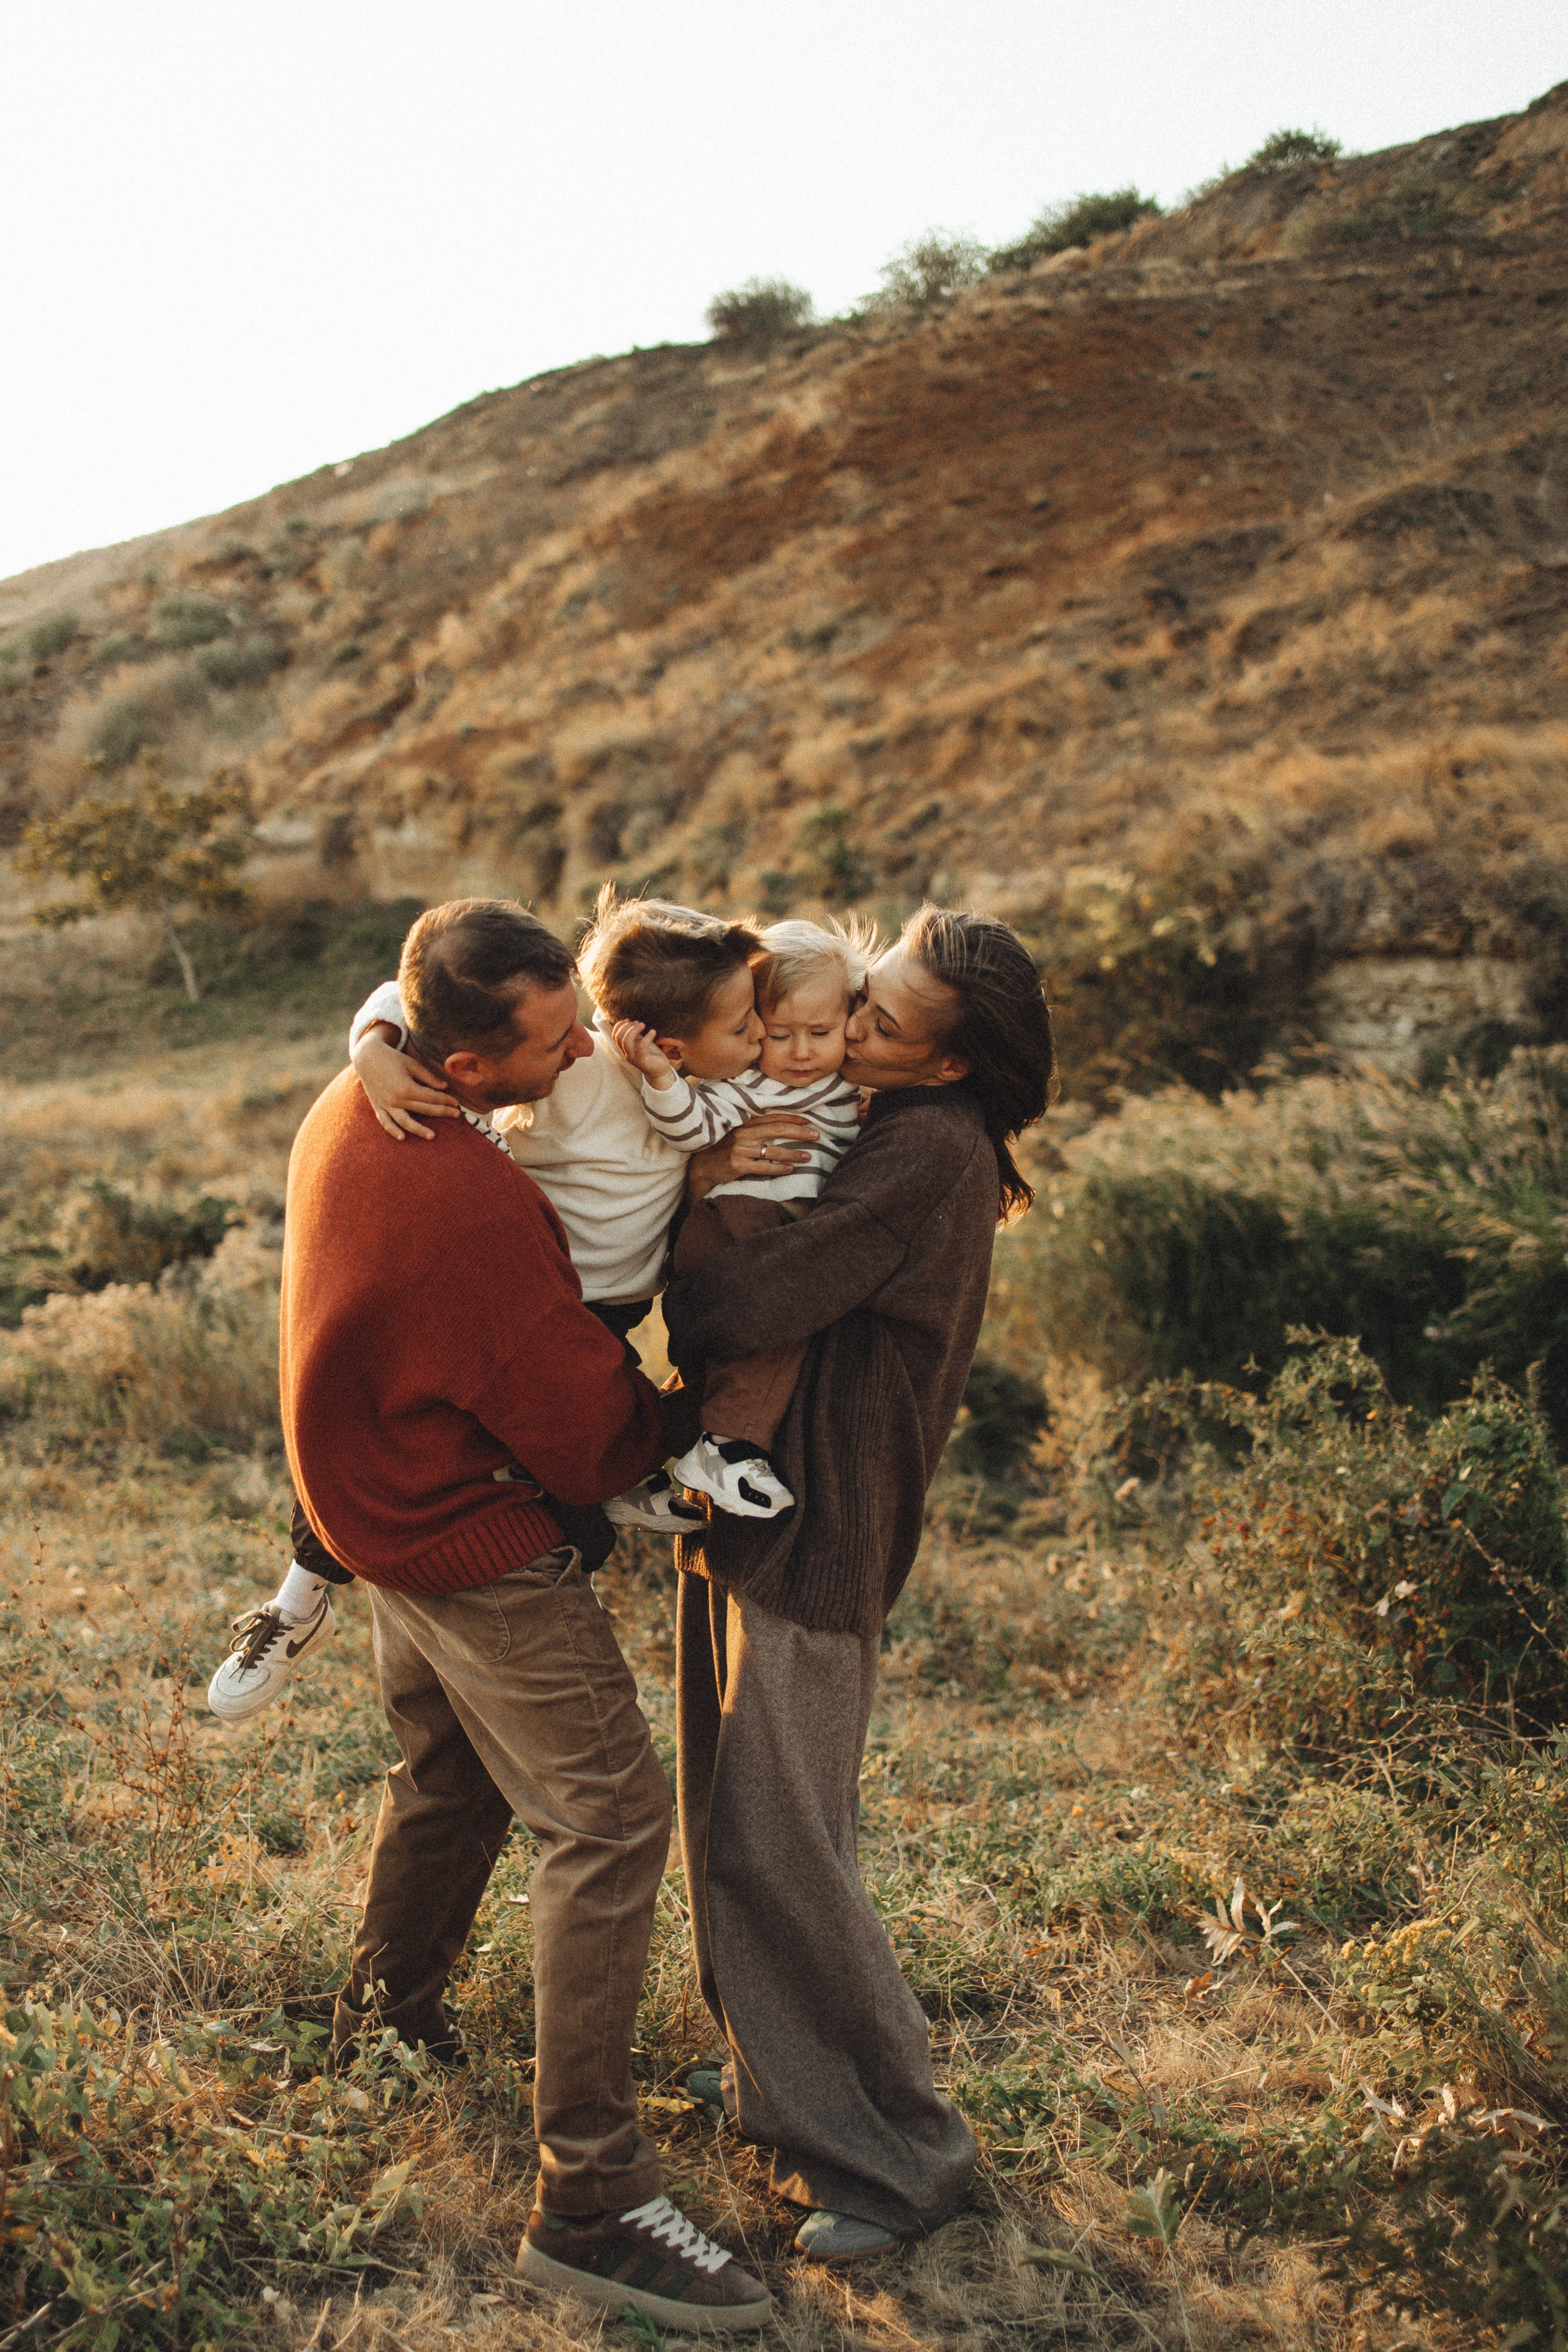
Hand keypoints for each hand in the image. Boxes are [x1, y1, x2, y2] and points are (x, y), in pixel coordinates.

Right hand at [351, 1030, 458, 1139]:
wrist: (367, 1057)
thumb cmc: (393, 1059)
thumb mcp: (412, 1065)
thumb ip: (428, 1077)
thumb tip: (444, 1087)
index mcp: (406, 1087)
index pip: (431, 1097)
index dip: (446, 1100)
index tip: (457, 1103)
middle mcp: (396, 1099)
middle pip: (423, 1109)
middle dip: (442, 1112)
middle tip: (457, 1115)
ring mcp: (386, 1104)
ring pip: (405, 1121)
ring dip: (419, 1129)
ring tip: (432, 1136)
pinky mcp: (378, 1106)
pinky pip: (385, 1121)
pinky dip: (392, 1130)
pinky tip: (402, 1138)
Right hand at [611, 1018, 676, 1087]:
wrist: (660, 1071)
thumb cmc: (651, 1055)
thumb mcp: (642, 1043)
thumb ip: (636, 1035)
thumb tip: (634, 1022)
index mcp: (625, 1049)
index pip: (615, 1036)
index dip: (618, 1026)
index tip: (627, 1020)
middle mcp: (627, 1054)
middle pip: (619, 1037)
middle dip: (627, 1027)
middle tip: (638, 1023)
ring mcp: (634, 1058)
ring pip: (626, 1042)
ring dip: (634, 1030)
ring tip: (643, 1024)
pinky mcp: (643, 1060)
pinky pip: (642, 1047)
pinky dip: (647, 1037)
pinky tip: (653, 1031)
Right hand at [686, 1112, 817, 1200]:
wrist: (701, 1165)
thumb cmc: (722, 1147)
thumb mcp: (737, 1132)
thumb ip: (754, 1127)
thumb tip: (781, 1125)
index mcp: (744, 1122)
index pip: (773, 1117)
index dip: (792, 1118)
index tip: (809, 1121)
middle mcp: (743, 1133)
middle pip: (777, 1130)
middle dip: (799, 1132)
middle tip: (816, 1135)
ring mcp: (740, 1149)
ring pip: (773, 1150)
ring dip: (794, 1153)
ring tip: (809, 1156)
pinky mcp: (737, 1165)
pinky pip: (763, 1167)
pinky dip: (779, 1168)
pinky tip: (791, 1169)